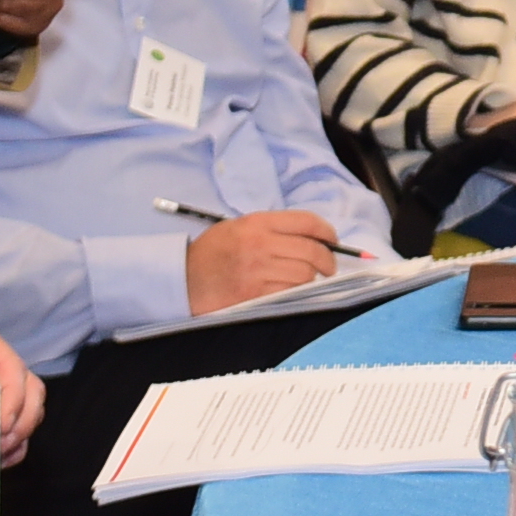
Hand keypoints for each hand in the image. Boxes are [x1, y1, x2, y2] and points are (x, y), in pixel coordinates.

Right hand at [186, 209, 346, 313]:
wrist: (183, 278)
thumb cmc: (212, 252)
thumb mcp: (238, 226)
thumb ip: (272, 228)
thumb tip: (311, 236)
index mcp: (257, 223)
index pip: (307, 222)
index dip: (327, 231)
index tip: (332, 240)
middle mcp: (260, 244)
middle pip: (313, 250)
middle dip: (328, 259)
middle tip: (329, 265)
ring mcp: (258, 270)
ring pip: (305, 274)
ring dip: (313, 278)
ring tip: (309, 278)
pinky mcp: (255, 294)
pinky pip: (290, 292)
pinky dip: (297, 291)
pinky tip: (293, 289)